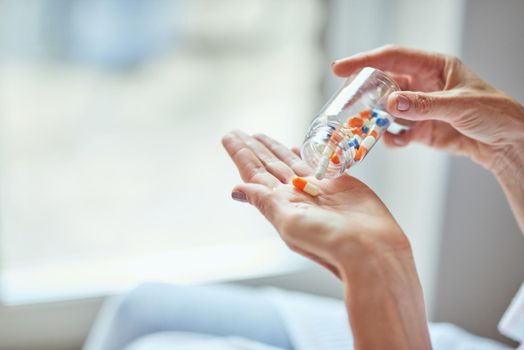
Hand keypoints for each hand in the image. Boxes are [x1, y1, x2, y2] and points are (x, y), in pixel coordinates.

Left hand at [222, 130, 430, 348]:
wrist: (370, 250)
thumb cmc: (328, 241)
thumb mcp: (289, 222)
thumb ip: (265, 201)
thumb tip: (236, 190)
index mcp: (280, 203)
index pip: (254, 173)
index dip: (241, 154)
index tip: (229, 136)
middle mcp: (295, 195)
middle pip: (268, 164)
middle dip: (253, 148)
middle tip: (236, 131)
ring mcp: (317, 189)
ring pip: (288, 162)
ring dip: (274, 148)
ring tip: (259, 135)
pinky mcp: (339, 184)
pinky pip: (316, 164)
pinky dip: (304, 155)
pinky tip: (294, 148)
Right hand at [332, 45, 523, 176]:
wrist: (506, 143)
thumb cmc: (494, 113)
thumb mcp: (460, 105)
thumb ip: (424, 105)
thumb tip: (391, 103)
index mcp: (433, 67)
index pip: (393, 58)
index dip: (365, 61)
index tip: (340, 68)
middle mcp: (422, 84)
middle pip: (384, 82)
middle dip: (364, 92)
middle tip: (346, 102)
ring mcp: (419, 107)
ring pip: (386, 109)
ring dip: (375, 118)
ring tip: (366, 127)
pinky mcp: (420, 129)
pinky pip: (396, 132)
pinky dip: (390, 138)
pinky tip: (395, 142)